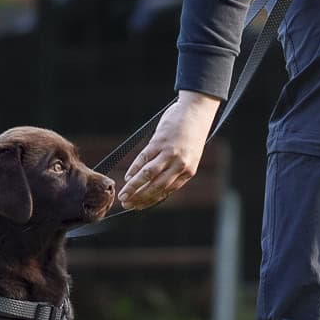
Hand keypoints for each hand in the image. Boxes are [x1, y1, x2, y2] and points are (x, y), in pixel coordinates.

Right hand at [118, 90, 220, 209]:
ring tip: (123, 195)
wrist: (196, 112)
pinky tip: (128, 177)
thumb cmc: (191, 136)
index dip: (150, 201)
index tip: (137, 207)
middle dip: (139, 198)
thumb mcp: (189, 157)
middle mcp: (180, 164)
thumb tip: (154, 186)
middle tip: (126, 204)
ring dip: (134, 187)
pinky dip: (134, 168)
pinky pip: (144, 158)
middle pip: (156, 186)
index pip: (166, 191)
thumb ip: (175, 170)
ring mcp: (169, 153)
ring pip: (148, 175)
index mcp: (188, 171)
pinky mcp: (160, 141)